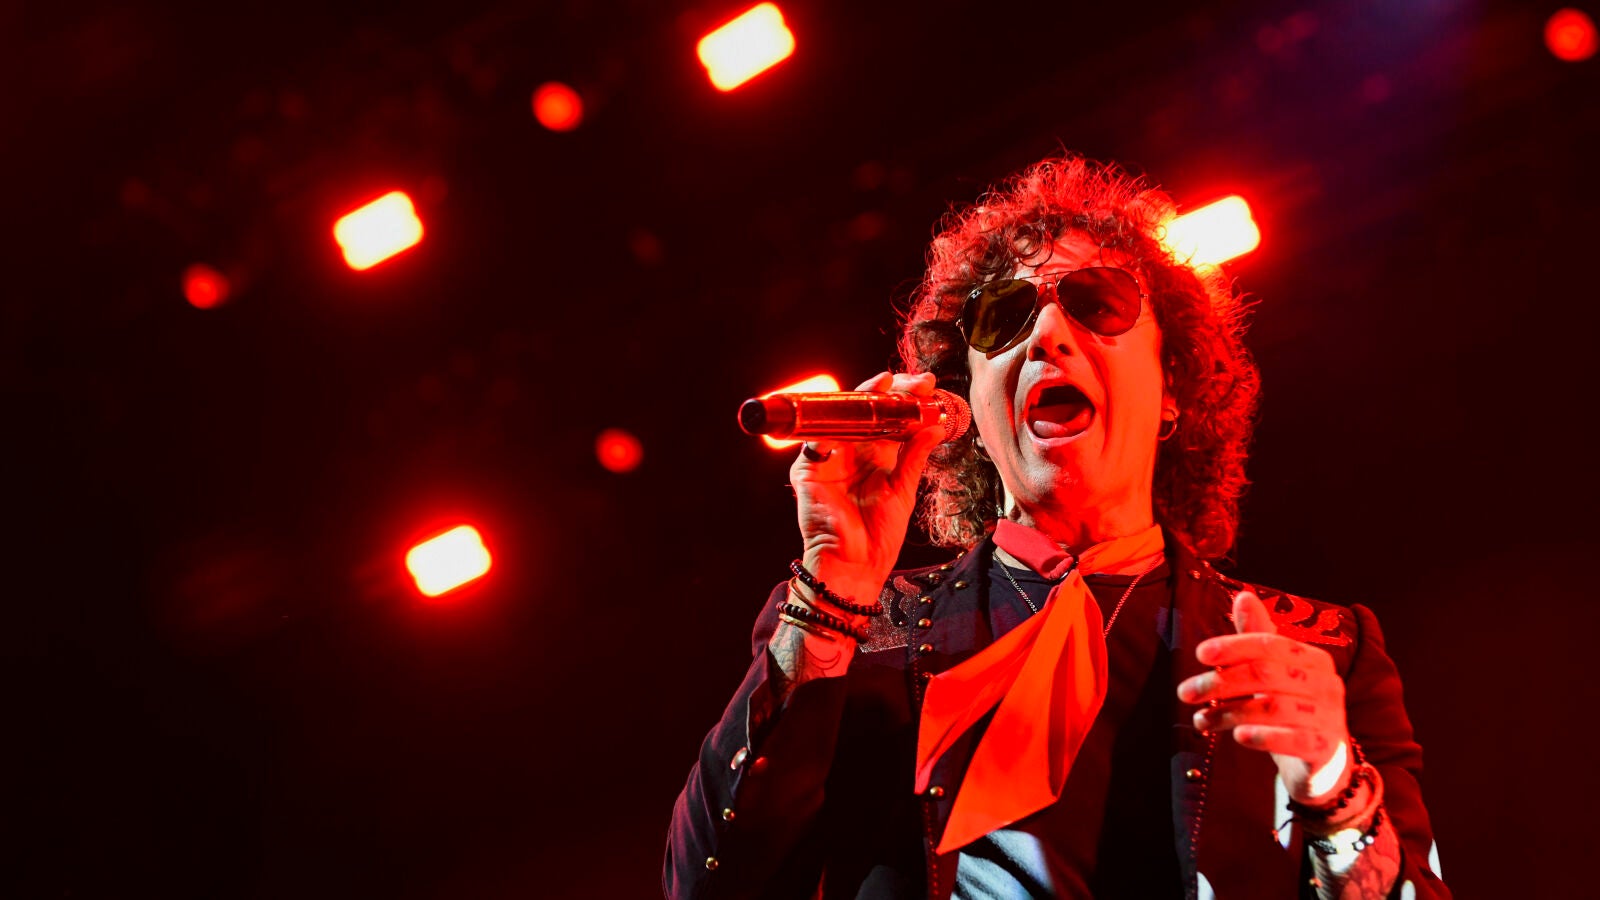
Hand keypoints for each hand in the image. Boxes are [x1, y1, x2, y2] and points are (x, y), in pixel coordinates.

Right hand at [789, 371, 944, 603]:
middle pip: (865, 411)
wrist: (856, 565)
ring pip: (841, 419)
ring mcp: (829, 459)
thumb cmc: (879, 535)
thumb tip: (936, 425)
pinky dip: (830, 428)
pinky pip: (814, 443)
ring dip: (861, 400)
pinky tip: (850, 415)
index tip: (927, 385)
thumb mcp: (903, 490)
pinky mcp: (808, 472)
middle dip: (888, 391)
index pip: (888, 417)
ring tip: (885, 386)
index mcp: (875, 456)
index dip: (905, 399)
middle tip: (912, 380)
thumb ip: (915, 456)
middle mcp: (851, 452)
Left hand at [1177, 590, 1351, 803]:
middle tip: (1186, 692)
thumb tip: (1243, 596)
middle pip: (1265, 674)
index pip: (1269, 644)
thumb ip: (1258, 639)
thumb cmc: (1294, 712)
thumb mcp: (1275, 675)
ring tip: (1201, 720)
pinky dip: (1263, 736)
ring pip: (1273, 706)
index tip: (1200, 654)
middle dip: (1220, 681)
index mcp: (1313, 660)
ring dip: (1229, 712)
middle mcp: (1327, 684)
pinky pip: (1294, 739)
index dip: (1232, 646)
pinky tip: (1237, 736)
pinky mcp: (1327, 750)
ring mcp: (1330, 718)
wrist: (1325, 766)